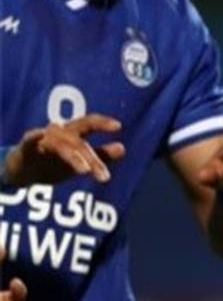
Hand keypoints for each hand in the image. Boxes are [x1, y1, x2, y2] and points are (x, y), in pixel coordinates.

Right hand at [4, 115, 125, 186]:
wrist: (22, 173)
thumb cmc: (53, 163)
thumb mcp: (79, 161)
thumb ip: (100, 155)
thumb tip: (122, 148)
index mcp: (72, 134)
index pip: (89, 124)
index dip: (102, 123)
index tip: (118, 126)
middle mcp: (58, 133)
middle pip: (78, 141)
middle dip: (93, 159)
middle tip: (104, 177)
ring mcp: (42, 140)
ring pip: (60, 146)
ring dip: (73, 157)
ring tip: (84, 171)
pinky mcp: (25, 149)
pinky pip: (29, 141)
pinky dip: (34, 137)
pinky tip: (39, 135)